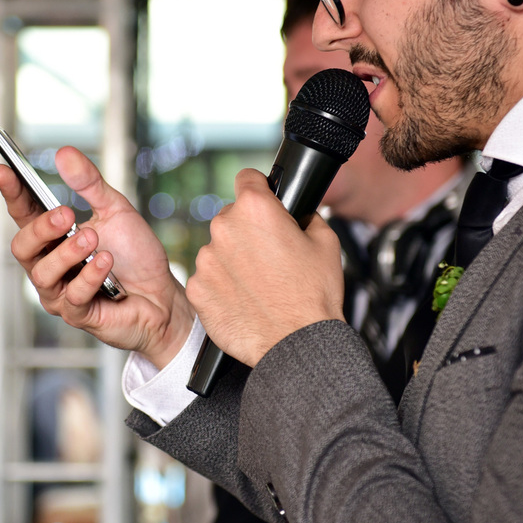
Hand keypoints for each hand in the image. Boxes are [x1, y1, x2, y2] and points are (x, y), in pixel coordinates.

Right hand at [0, 146, 194, 368]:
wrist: (162, 295)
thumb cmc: (135, 256)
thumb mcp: (115, 210)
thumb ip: (89, 184)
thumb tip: (64, 153)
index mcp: (53, 237)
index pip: (23, 213)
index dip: (11, 193)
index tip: (3, 169)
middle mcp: (49, 264)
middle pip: (22, 247)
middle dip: (41, 228)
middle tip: (66, 214)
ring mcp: (60, 292)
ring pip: (42, 274)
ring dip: (68, 253)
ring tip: (93, 239)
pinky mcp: (77, 314)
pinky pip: (73, 296)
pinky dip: (90, 275)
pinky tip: (107, 262)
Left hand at [186, 168, 346, 366]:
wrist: (296, 344)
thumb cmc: (314, 297)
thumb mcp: (326, 242)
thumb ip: (305, 217)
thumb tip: (297, 214)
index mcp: (256, 209)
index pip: (247, 178)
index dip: (259, 189)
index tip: (263, 200)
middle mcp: (225, 228)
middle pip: (231, 216)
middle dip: (247, 231)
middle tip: (269, 257)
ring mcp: (206, 260)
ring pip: (218, 249)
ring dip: (233, 260)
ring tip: (259, 285)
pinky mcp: (196, 289)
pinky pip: (207, 278)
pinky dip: (221, 286)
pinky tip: (244, 300)